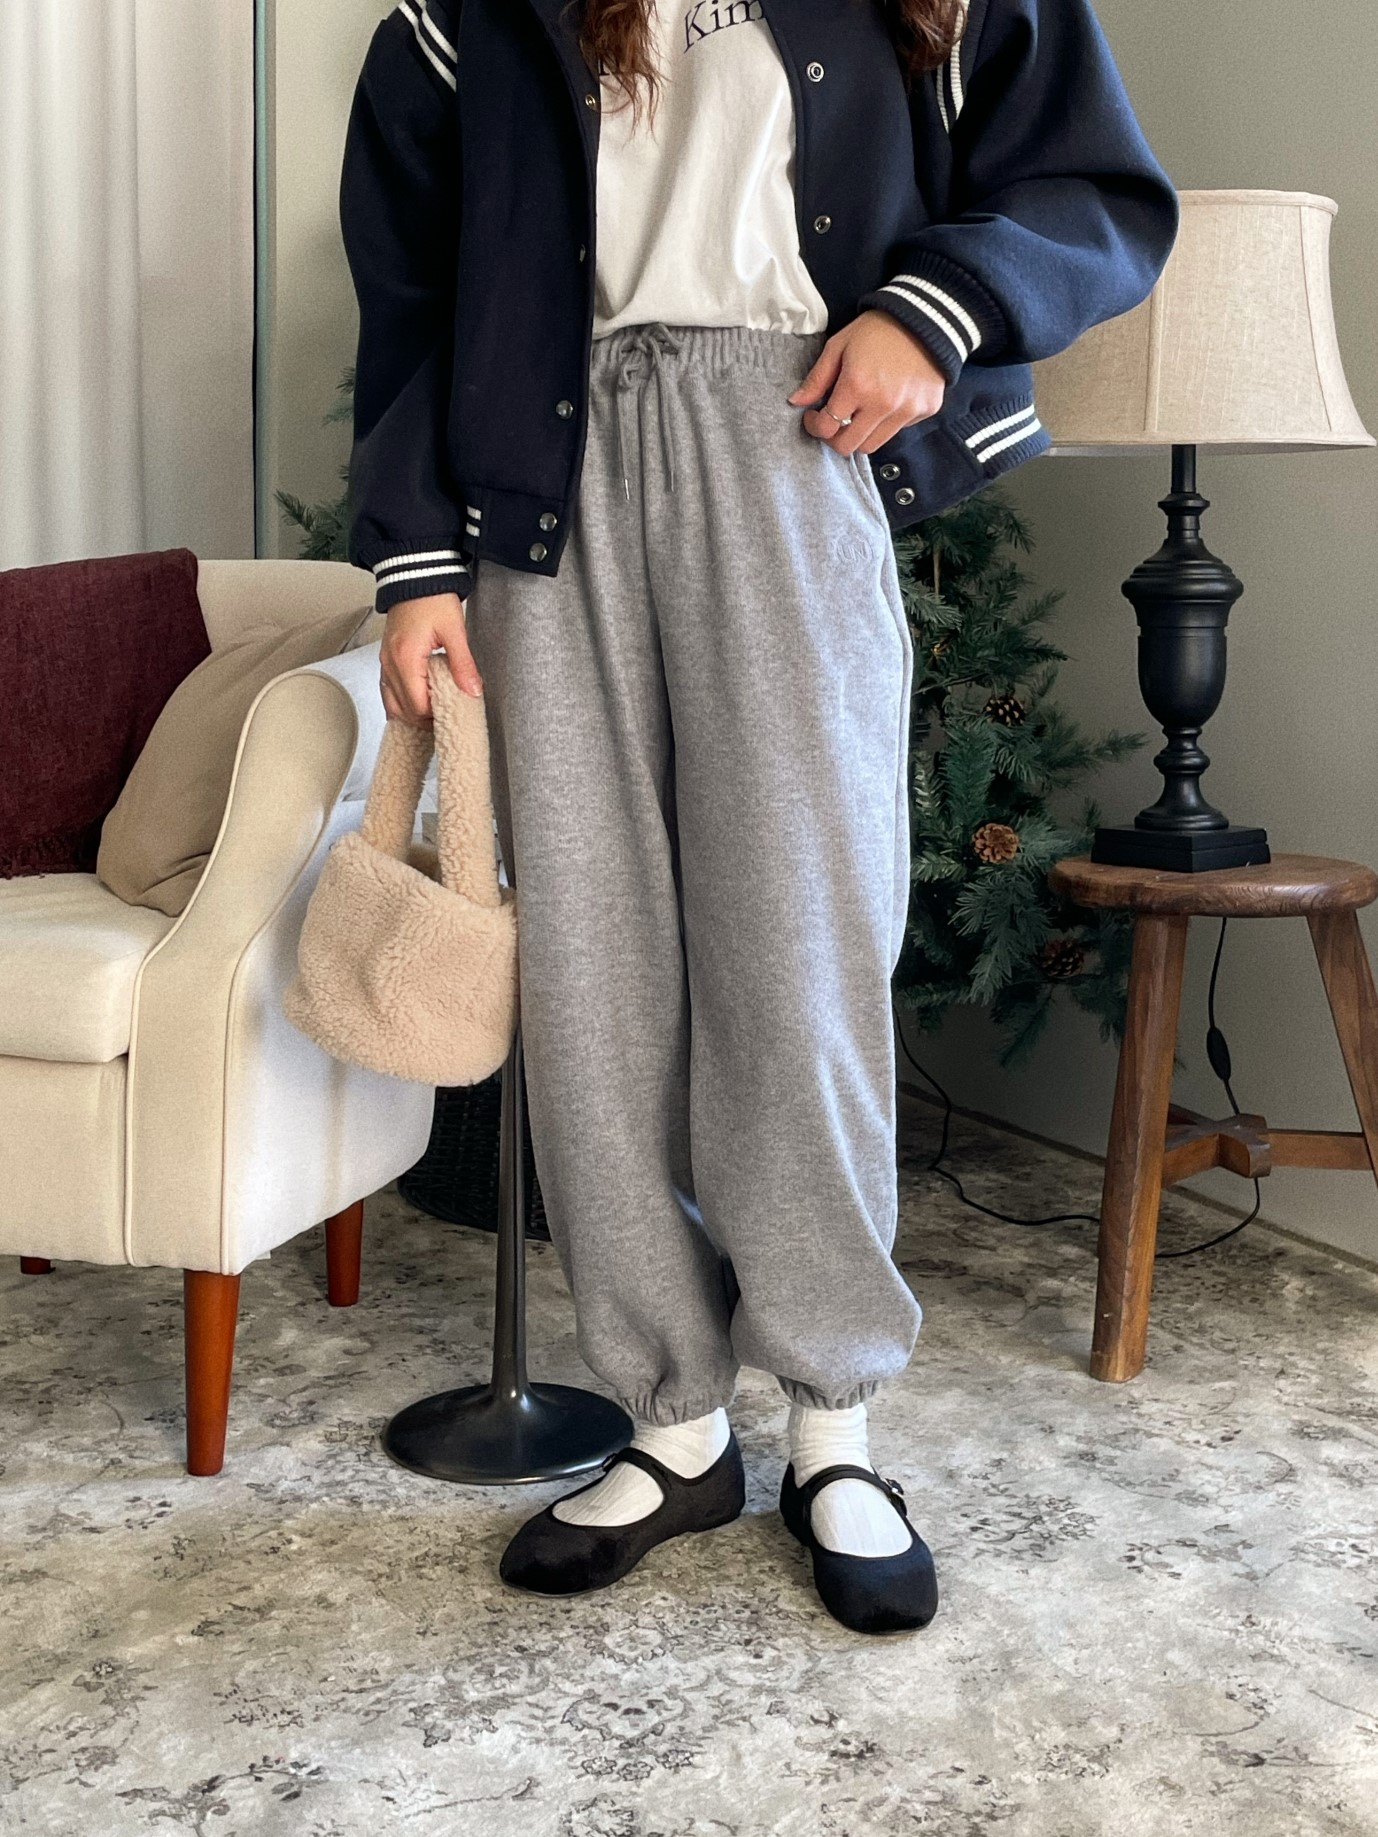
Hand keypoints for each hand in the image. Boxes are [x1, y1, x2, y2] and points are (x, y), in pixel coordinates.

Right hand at [379, 591, 480, 726]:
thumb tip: (473, 691)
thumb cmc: (432, 598)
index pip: (418, 705)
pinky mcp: (386, 658)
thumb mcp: (455, 630)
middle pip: (403, 710)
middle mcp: (390, 663)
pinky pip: (388, 691)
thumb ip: (463, 664)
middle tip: (446, 719)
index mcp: (406, 658)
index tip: (453, 715)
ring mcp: (385, 662)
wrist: (414, 574)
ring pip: (391, 704)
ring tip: (433, 717)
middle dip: (424, 720)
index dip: (436, 716)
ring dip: (411, 715)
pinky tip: (415, 707)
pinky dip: (401, 703)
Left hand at [789, 309, 946, 456]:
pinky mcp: (926, 410)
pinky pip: (898, 430)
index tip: (814, 417)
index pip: (827, 428)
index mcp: (857, 385)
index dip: (814, 426)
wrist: (927, 317)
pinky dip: (887, 423)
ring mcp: (906, 410)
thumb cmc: (878, 329)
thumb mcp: (840, 345)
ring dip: (860, 434)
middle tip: (833, 422)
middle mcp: (882, 404)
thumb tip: (796, 402)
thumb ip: (817, 378)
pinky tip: (887, 401)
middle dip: (835, 438)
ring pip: (873, 445)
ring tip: (859, 414)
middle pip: (849, 446)